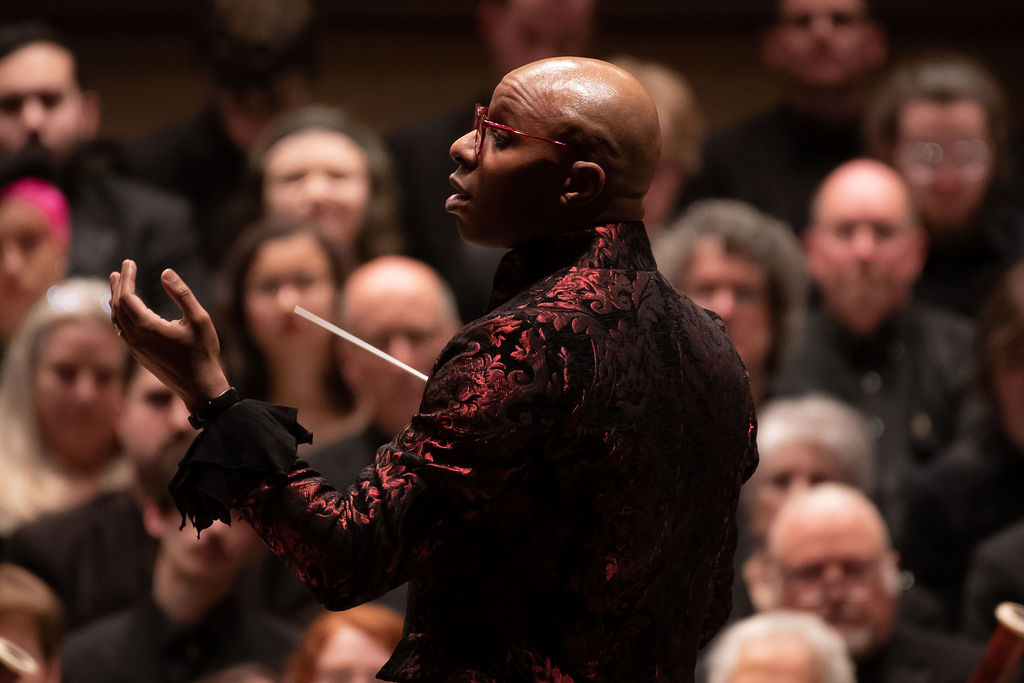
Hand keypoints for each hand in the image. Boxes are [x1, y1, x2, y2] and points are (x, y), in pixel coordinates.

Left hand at [110, 260, 229, 411]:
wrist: (199, 387)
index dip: (127, 278)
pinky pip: (122, 331)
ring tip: (118, 287)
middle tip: (121, 270)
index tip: (129, 262)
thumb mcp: (199, 319)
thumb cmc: (203, 352)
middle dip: (118, 286)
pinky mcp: (139, 356)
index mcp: (148, 327)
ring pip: (117, 320)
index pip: (128, 296)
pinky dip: (120, 316)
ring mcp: (135, 349)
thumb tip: (165, 273)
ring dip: (116, 301)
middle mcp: (136, 338)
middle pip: (118, 307)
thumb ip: (182, 294)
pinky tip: (125, 312)